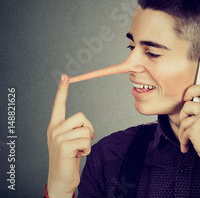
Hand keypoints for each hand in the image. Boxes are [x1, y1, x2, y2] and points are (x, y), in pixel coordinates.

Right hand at [46, 75, 94, 197]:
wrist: (61, 180)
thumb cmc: (68, 160)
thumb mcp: (70, 141)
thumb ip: (75, 130)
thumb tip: (86, 125)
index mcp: (55, 126)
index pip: (59, 105)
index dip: (62, 90)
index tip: (64, 76)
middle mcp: (54, 130)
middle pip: (82, 117)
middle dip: (88, 130)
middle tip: (80, 143)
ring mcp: (58, 138)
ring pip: (87, 129)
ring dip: (88, 142)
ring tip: (77, 151)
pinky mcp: (64, 146)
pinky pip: (87, 140)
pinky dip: (87, 150)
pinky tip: (77, 156)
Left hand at [179, 84, 199, 189]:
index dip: (192, 90)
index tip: (187, 96)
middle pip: (188, 104)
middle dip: (183, 114)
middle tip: (185, 124)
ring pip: (184, 120)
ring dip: (183, 132)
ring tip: (187, 141)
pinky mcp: (194, 129)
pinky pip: (183, 132)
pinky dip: (183, 142)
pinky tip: (187, 147)